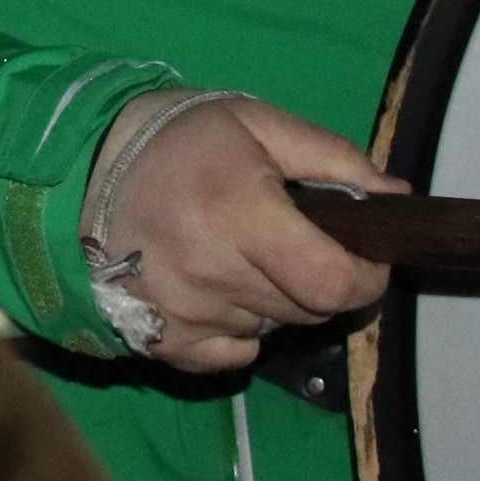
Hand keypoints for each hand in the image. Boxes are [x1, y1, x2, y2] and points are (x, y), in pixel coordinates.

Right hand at [88, 93, 406, 372]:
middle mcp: (211, 271)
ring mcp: (183, 312)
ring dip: (274, 299)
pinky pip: (232, 356)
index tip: (363, 257)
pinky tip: (220, 291)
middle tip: (293, 241)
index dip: (366, 277)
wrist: (83, 167)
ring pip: (272, 328)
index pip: (333, 283)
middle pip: (308, 309)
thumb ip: (334, 160)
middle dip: (319, 280)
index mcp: (241, 212)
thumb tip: (396, 200)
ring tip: (243, 254)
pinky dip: (239, 331)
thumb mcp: (260, 125)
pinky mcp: (161, 339)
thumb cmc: (181, 139)